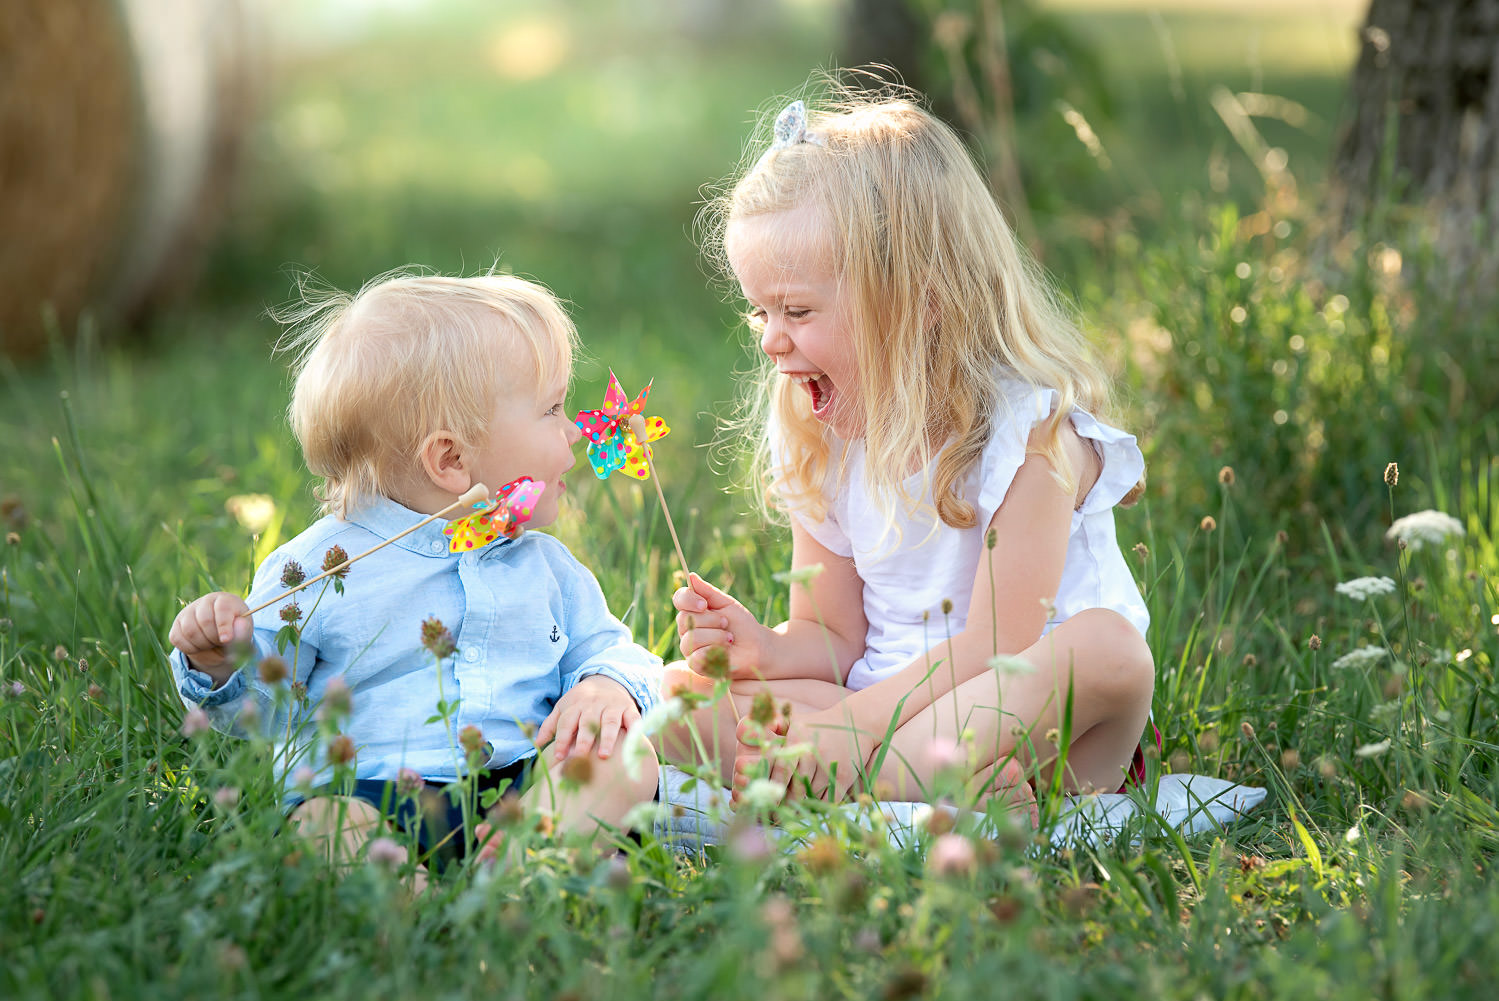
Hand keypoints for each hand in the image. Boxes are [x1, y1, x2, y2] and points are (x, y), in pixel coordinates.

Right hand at [169, 592, 251, 682]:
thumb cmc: (236, 634)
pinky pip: (177, 638)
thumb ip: (241, 633)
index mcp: (225, 600)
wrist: (222, 639)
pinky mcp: (177, 625)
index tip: (226, 640)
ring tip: (212, 645)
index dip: (224, 625)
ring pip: (189, 630)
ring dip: (202, 645)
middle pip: (205, 621)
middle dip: (214, 638)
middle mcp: (205, 602)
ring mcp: (188, 612)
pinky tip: (200, 647)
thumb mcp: (243, 634)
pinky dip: (189, 648)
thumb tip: (233, 631)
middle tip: (221, 643)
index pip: (222, 609)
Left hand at [534, 675, 639, 761]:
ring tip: (603, 755)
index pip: (567, 723)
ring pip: (610, 721)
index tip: (559, 757)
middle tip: (579, 757)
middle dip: (583, 739)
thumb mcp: (564, 707)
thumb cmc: (582, 701)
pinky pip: (633, 718)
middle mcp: (593, 705)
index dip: (562, 740)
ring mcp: (612, 706)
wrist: (608, 680)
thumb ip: (551, 725)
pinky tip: (634, 741)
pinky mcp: (629, 708)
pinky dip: (635, 728)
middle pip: (588, 722)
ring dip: (606, 738)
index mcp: (575, 705)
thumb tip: (537, 744)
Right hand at [672, 573, 772, 679]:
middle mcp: (687, 629)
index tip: (704, 604)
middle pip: (685, 618)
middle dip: (711, 620)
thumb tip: (691, 576)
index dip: (688, 600)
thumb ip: (709, 592)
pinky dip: (714, 651)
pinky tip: (725, 651)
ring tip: (729, 638)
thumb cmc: (742, 626)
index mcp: (694, 611)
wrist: (758, 648)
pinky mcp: (696, 665)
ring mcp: (690, 648)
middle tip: (727, 624)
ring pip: (691, 637)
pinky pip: (695, 656)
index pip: (679, 599)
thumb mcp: (727, 605)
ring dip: (716, 636)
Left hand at [733, 704, 876, 803]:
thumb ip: (768, 732)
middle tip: (769, 817)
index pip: (781, 767)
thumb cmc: (816, 726)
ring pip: (810, 796)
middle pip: (795, 787)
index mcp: (798, 737)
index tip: (759, 800)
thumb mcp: (793, 723)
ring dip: (796, 810)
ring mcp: (831, 764)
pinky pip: (826, 799)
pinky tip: (805, 812)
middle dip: (781, 805)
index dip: (771, 787)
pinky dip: (815, 807)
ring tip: (783, 819)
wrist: (857, 723)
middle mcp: (814, 750)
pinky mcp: (845, 777)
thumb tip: (741, 743)